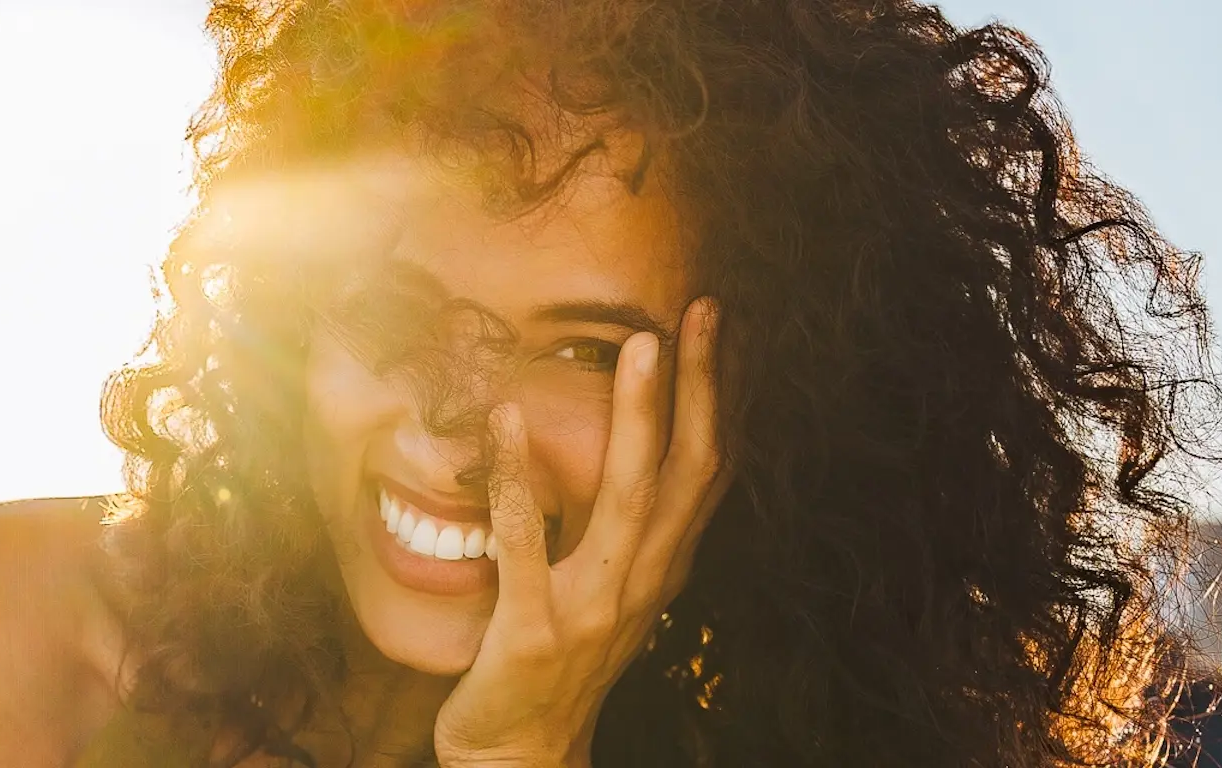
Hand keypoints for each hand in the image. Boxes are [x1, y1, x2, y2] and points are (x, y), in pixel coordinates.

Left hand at [432, 298, 728, 767]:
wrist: (520, 757)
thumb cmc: (557, 665)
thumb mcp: (607, 592)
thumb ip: (621, 531)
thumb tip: (627, 451)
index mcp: (660, 570)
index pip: (707, 470)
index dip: (718, 398)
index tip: (718, 324)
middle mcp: (642, 585)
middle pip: (688, 473)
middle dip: (699, 388)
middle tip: (701, 312)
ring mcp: (594, 609)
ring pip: (631, 500)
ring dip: (639, 419)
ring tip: (639, 346)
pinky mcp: (535, 633)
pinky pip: (527, 545)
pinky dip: (517, 479)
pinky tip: (502, 420)